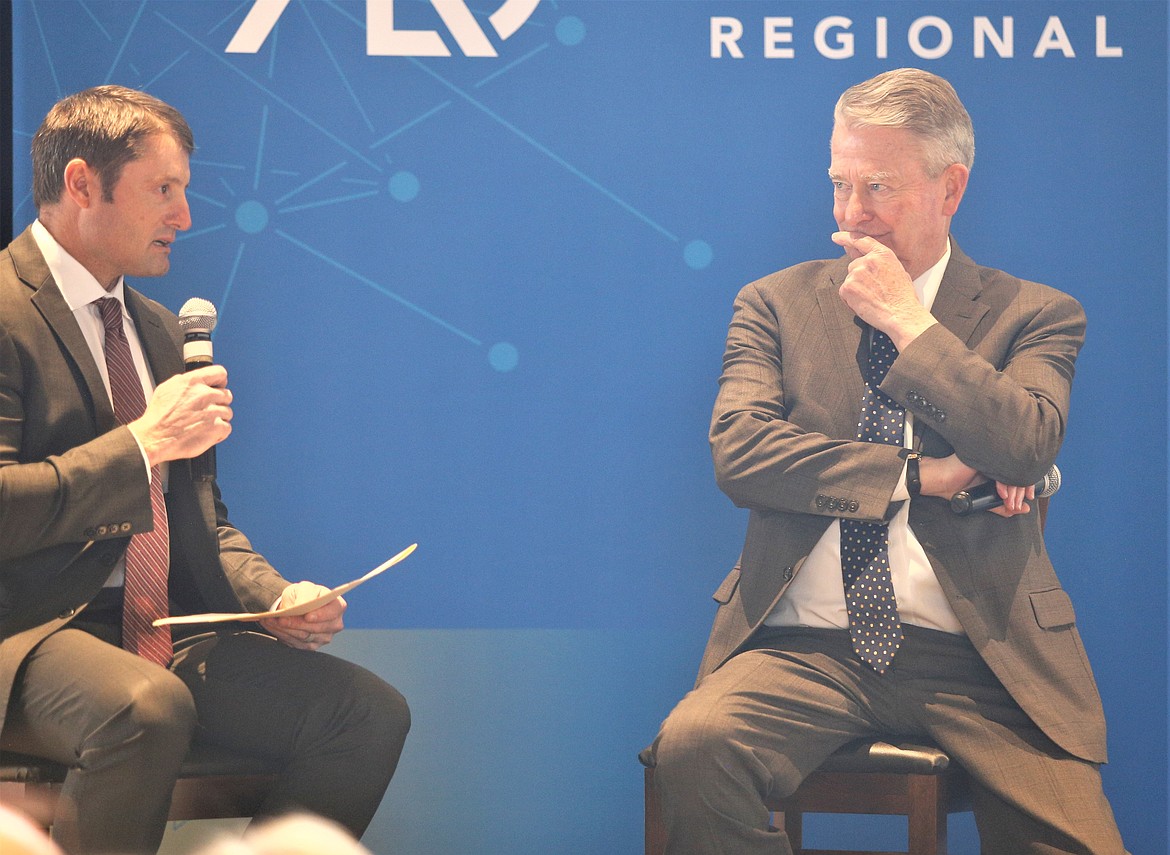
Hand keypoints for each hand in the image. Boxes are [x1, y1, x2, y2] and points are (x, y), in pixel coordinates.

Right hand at [129, 366, 231, 466]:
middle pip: (226, 395)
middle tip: (206, 412)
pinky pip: (227, 427)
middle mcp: (205, 394)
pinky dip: (219, 433)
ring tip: (202, 424)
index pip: (220, 373)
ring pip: (227, 412)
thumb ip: (187, 381)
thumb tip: (198, 380)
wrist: (155, 438)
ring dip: (218, 418)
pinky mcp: (217, 427)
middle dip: (218, 403)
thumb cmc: (158, 417)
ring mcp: (212, 411)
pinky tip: (206, 433)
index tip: (217, 387)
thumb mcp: (167, 388)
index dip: (220, 382)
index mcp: (193, 382)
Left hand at [260, 582, 345, 650]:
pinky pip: (296, 643)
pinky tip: (274, 626)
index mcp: (337, 606)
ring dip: (285, 629)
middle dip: (296, 623)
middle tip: (281, 618)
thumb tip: (301, 606)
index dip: (321, 615)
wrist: (294, 605)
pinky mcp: (311, 646)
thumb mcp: (305, 588)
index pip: (333, 612)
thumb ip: (305, 594)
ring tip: (272, 620)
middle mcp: (334, 624)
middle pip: (316, 628)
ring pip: (303, 636)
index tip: (307, 616)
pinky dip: (282, 634)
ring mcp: (324, 637)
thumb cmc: (303, 595)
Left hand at [831, 231, 934, 349]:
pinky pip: (843, 292)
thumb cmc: (903, 297)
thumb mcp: (898, 271)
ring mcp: (856, 273)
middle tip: (873, 291)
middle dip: (859, 278)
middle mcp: (868, 260)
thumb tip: (868, 263)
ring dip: (856, 289)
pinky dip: (850, 300)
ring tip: (872, 298)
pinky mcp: (848, 286)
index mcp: (883, 254)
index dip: (847, 238)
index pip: (861, 241)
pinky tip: (864, 304)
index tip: (836, 237)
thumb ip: (881, 263)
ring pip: (849, 279)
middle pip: (854, 266)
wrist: (901, 313)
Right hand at [919, 455, 1034, 516]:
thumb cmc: (956, 488)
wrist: (940, 482)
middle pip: (1018, 474)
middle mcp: (996, 463)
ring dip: (1014, 491)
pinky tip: (1003, 494)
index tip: (1028, 500)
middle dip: (1021, 493)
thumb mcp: (984, 500)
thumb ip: (1002, 506)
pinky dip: (1005, 484)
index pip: (1018, 475)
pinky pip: (1001, 470)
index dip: (1026, 487)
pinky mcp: (986, 458)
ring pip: (1012, 472)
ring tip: (1010, 503)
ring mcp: (992, 459)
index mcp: (997, 469)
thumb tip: (1024, 509)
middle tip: (1018, 506)